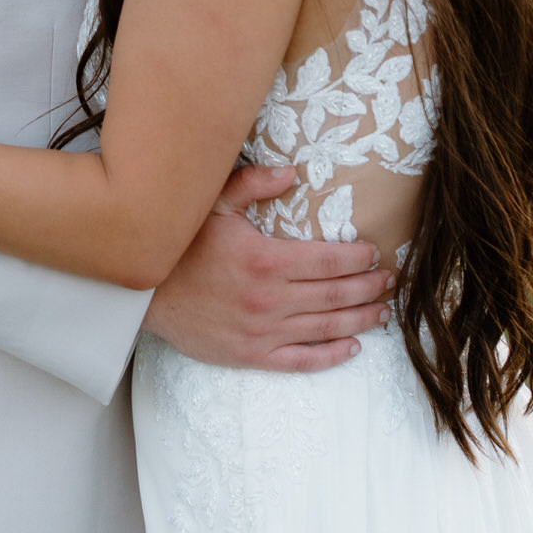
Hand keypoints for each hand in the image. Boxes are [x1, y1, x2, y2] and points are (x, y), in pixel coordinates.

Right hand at [143, 164, 394, 371]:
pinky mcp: (251, 355)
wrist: (142, 294)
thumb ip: (253, 184)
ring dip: (361, 319)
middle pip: (336, 294)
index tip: (374, 253)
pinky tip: (352, 347)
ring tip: (382, 311)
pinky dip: (331, 356)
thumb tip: (292, 171)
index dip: (358, 258)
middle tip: (389, 281)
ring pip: (326, 327)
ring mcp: (262, 331)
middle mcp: (270, 299)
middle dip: (369, 287)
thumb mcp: (212, 203)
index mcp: (265, 259)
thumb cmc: (180, 246)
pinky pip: (301, 360)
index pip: (329, 260)